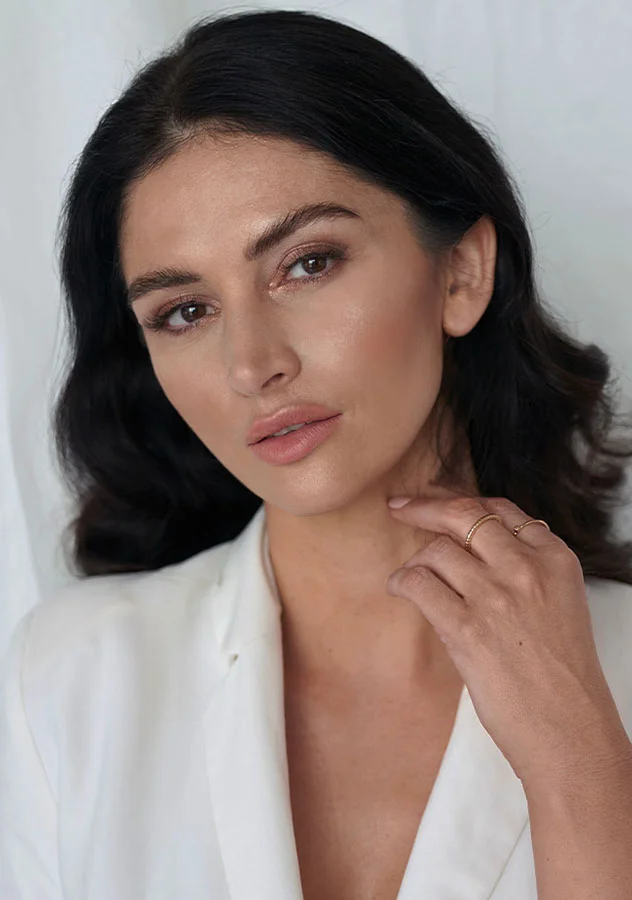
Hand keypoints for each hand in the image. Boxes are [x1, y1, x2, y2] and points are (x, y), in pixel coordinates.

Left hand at [385, 492, 628, 785]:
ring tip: (411, 578)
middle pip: (463, 515)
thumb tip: (476, 547)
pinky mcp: (467, 628)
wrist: (571, 731)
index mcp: (555, 559)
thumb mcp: (560, 604)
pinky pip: (419, 583)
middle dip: (424, 507)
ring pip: (436, 550)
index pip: (500, 509)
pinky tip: (400, 590)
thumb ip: (526, 569)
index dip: (462, 502)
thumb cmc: (563, 677)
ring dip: (416, 561)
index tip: (436, 502)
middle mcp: (526, 568)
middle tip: (399, 506)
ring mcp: (496, 595)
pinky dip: (402, 582)